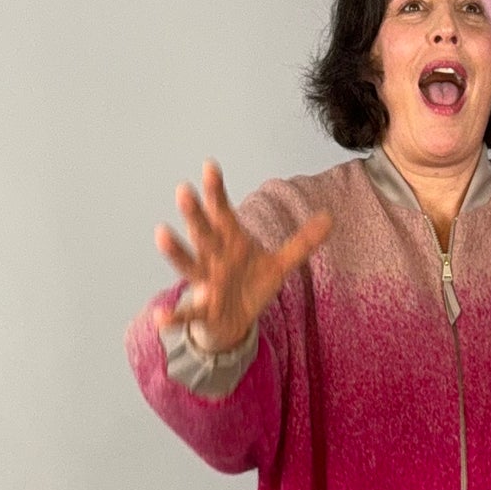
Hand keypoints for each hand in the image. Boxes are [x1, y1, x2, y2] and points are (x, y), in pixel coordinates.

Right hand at [152, 160, 331, 352]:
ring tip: (161, 233)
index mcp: (230, 242)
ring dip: (176, 251)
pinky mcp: (203, 310)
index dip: (215, 191)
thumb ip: (301, 242)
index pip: (221, 212)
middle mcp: (213, 257)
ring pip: (189, 265)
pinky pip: (187, 313)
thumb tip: (330, 218)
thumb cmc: (249, 284)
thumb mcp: (278, 264)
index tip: (210, 166)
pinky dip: (173, 317)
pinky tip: (160, 319)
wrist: (232, 322)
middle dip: (194, 213)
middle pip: (203, 232)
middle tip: (183, 190)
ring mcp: (205, 282)